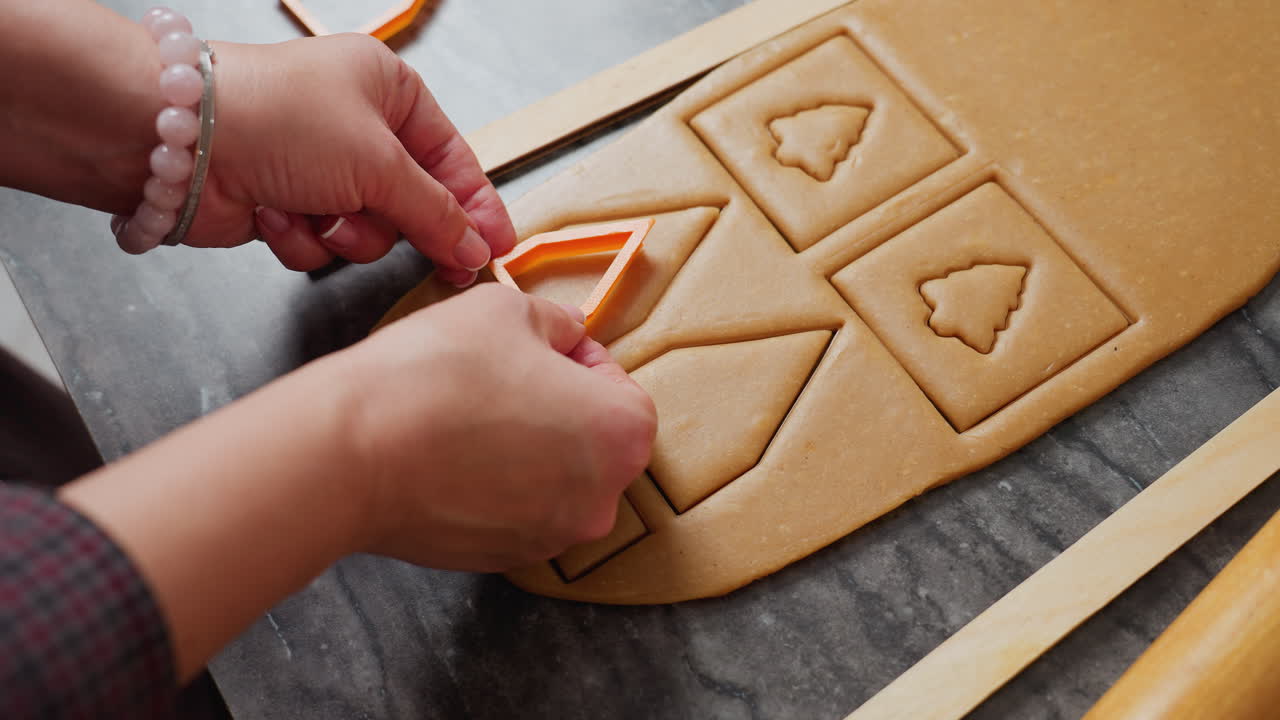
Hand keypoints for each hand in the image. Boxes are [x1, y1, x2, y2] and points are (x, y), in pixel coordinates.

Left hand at [191, 35, 512, 283]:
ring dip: (345, 233)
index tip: (497, 249)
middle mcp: (355, 126)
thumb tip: (476, 248)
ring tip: (318, 214)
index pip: (453, 158)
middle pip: (412, 201)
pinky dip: (302, 238)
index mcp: (388, 90)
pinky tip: (275, 215)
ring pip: (367, 231)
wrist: (181, 141)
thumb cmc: (284, 121)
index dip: (477, 207)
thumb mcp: (380, 163)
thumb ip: (436, 213)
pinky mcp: (286, 205)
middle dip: (403, 225)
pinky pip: (320, 244)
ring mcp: (318, 168)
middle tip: (445, 264)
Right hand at [341, 284, 657, 570]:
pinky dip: (495, 485)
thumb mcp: (506, 310)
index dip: (580, 360)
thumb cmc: (436, 373)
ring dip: (527, 448)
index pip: (621, 388)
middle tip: (501, 379)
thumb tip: (567, 331)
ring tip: (470, 415)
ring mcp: (551, 537)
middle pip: (594, 441)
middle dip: (558, 407)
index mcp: (621, 434)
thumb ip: (555, 321)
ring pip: (554, 479)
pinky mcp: (503, 559)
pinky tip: (453, 454)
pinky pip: (515, 511)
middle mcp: (601, 499)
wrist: (353, 452)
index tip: (539, 350)